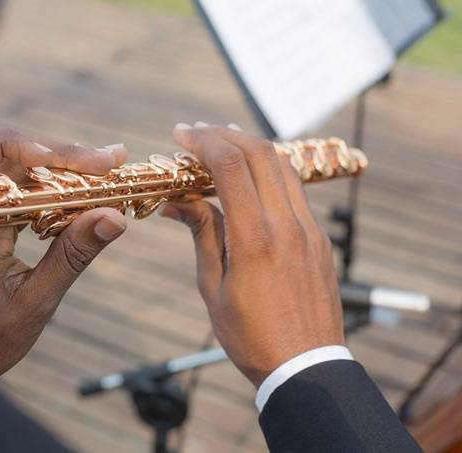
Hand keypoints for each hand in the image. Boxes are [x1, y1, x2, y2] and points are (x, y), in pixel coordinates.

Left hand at [0, 128, 127, 377]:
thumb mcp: (34, 305)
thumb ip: (71, 257)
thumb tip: (113, 217)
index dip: (18, 144)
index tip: (59, 156)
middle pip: (1, 155)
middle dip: (59, 152)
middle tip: (110, 160)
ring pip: (9, 169)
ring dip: (56, 166)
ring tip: (104, 171)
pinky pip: (12, 190)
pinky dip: (47, 186)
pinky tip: (77, 194)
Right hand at [161, 123, 343, 386]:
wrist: (305, 365)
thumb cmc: (250, 335)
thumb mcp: (213, 287)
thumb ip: (203, 234)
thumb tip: (179, 200)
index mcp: (255, 239)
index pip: (231, 167)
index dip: (204, 142)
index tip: (181, 135)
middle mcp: (287, 225)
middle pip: (260, 154)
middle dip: (225, 135)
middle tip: (197, 133)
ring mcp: (309, 230)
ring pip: (283, 166)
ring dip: (250, 148)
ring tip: (221, 146)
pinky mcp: (319, 238)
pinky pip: (295, 189)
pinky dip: (268, 171)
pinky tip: (249, 178)